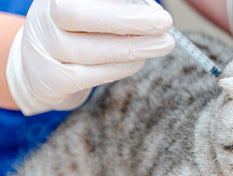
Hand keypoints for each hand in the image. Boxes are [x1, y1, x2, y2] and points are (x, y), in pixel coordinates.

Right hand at [6, 0, 174, 114]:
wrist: (40, 70)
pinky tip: (140, 60)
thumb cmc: (75, 34)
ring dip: (133, 47)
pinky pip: (92, 75)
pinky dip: (122, 67)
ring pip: (90, 50)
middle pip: (78, 15)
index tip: (153, 8)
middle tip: (163, 23)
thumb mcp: (90, 12)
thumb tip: (151, 11)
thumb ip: (115, 9)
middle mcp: (42, 20)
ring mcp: (43, 52)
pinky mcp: (52, 81)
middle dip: (127, 20)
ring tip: (162, 44)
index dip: (119, 3)